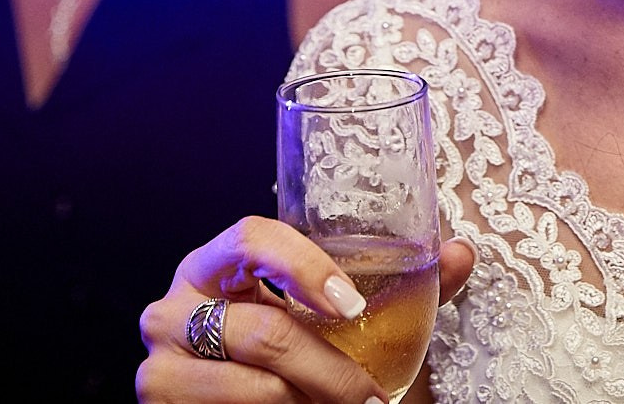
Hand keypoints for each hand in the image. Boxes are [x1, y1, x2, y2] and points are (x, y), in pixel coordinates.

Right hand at [137, 216, 474, 402]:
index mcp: (218, 263)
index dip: (302, 265)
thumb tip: (461, 252)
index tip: (351, 306)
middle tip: (371, 398)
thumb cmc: (301, 359)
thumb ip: (403, 286)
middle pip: (262, 330)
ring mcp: (161, 360)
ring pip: (254, 387)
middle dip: (330, 372)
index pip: (252, 236)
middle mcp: (176, 304)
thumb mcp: (344, 322)